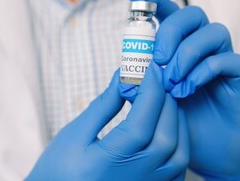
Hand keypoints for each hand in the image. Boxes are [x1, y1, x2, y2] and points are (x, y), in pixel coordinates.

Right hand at [26, 64, 189, 180]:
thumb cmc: (60, 167)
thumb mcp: (75, 134)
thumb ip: (103, 106)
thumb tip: (124, 77)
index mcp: (109, 164)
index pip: (141, 124)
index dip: (150, 93)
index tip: (151, 69)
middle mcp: (134, 179)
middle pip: (165, 137)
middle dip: (166, 103)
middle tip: (157, 80)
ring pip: (179, 155)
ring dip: (177, 123)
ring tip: (163, 101)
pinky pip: (178, 169)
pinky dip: (180, 143)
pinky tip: (167, 126)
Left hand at [124, 0, 239, 179]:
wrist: (211, 154)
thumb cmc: (181, 124)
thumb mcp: (154, 105)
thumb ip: (142, 86)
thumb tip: (125, 71)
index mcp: (179, 49)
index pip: (169, 14)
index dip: (153, 0)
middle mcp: (202, 50)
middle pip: (193, 14)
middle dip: (172, 30)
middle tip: (158, 58)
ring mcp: (222, 61)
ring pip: (215, 32)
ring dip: (188, 53)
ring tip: (172, 82)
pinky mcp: (239, 78)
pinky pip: (229, 60)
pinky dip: (204, 71)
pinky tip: (188, 89)